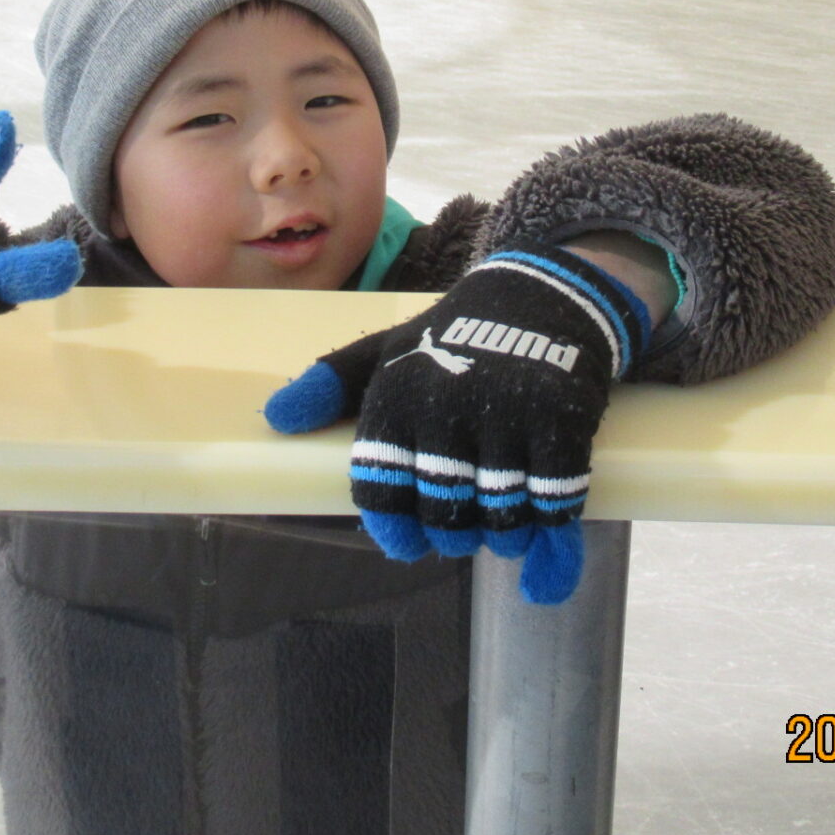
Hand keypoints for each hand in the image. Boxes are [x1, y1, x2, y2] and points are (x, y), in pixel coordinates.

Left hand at [264, 244, 650, 603]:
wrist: (543, 293)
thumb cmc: (455, 335)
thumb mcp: (387, 349)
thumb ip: (331, 385)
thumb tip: (274, 419)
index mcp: (395, 397)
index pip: (379, 493)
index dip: (396, 529)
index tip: (410, 541)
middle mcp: (445, 409)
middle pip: (443, 516)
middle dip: (455, 533)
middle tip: (467, 523)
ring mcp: (506, 416)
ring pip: (502, 517)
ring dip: (507, 533)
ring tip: (509, 520)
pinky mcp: (560, 421)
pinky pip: (555, 499)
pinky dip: (554, 527)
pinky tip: (549, 530)